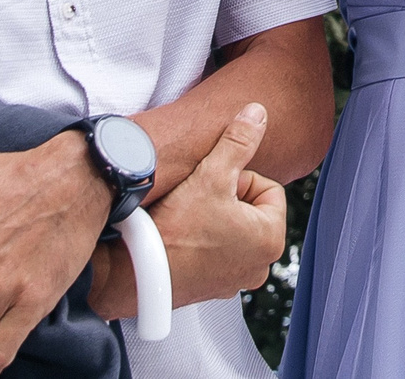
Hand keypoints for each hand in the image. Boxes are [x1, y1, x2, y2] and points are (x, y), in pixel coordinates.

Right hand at [89, 103, 285, 316]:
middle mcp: (259, 266)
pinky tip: (180, 234)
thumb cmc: (175, 231)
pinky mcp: (213, 289)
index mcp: (270, 239)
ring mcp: (236, 281)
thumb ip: (238, 141)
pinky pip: (215, 253)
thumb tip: (257, 115)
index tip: (214, 183)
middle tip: (199, 197)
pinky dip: (202, 241)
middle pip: (252, 210)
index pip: (268, 188)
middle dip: (228, 198)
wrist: (134, 272)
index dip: (239, 178)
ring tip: (187, 215)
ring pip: (233, 230)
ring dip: (214, 218)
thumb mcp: (211, 174)